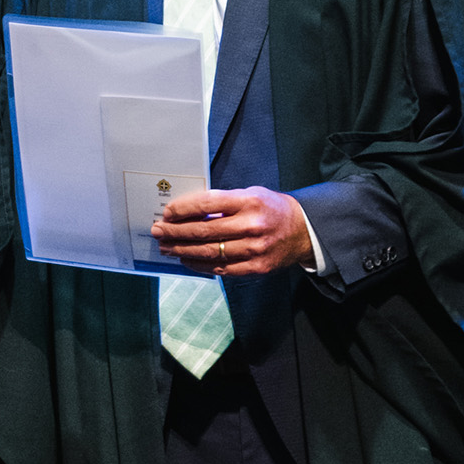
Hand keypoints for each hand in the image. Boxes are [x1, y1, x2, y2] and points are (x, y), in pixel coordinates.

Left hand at [151, 186, 313, 276]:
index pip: (207, 204)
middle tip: (158, 231)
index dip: (183, 209)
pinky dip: (200, 265)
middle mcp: (252, 225)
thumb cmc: (271, 209)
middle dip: (176, 232)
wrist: (304, 230)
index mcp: (249, 201)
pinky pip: (222, 268)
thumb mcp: (250, 194)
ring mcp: (254, 249)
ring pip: (210, 252)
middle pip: (204, 230)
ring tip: (167, 247)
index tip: (167, 213)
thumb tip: (187, 211)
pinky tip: (186, 260)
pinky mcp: (257, 267)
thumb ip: (222, 202)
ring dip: (183, 250)